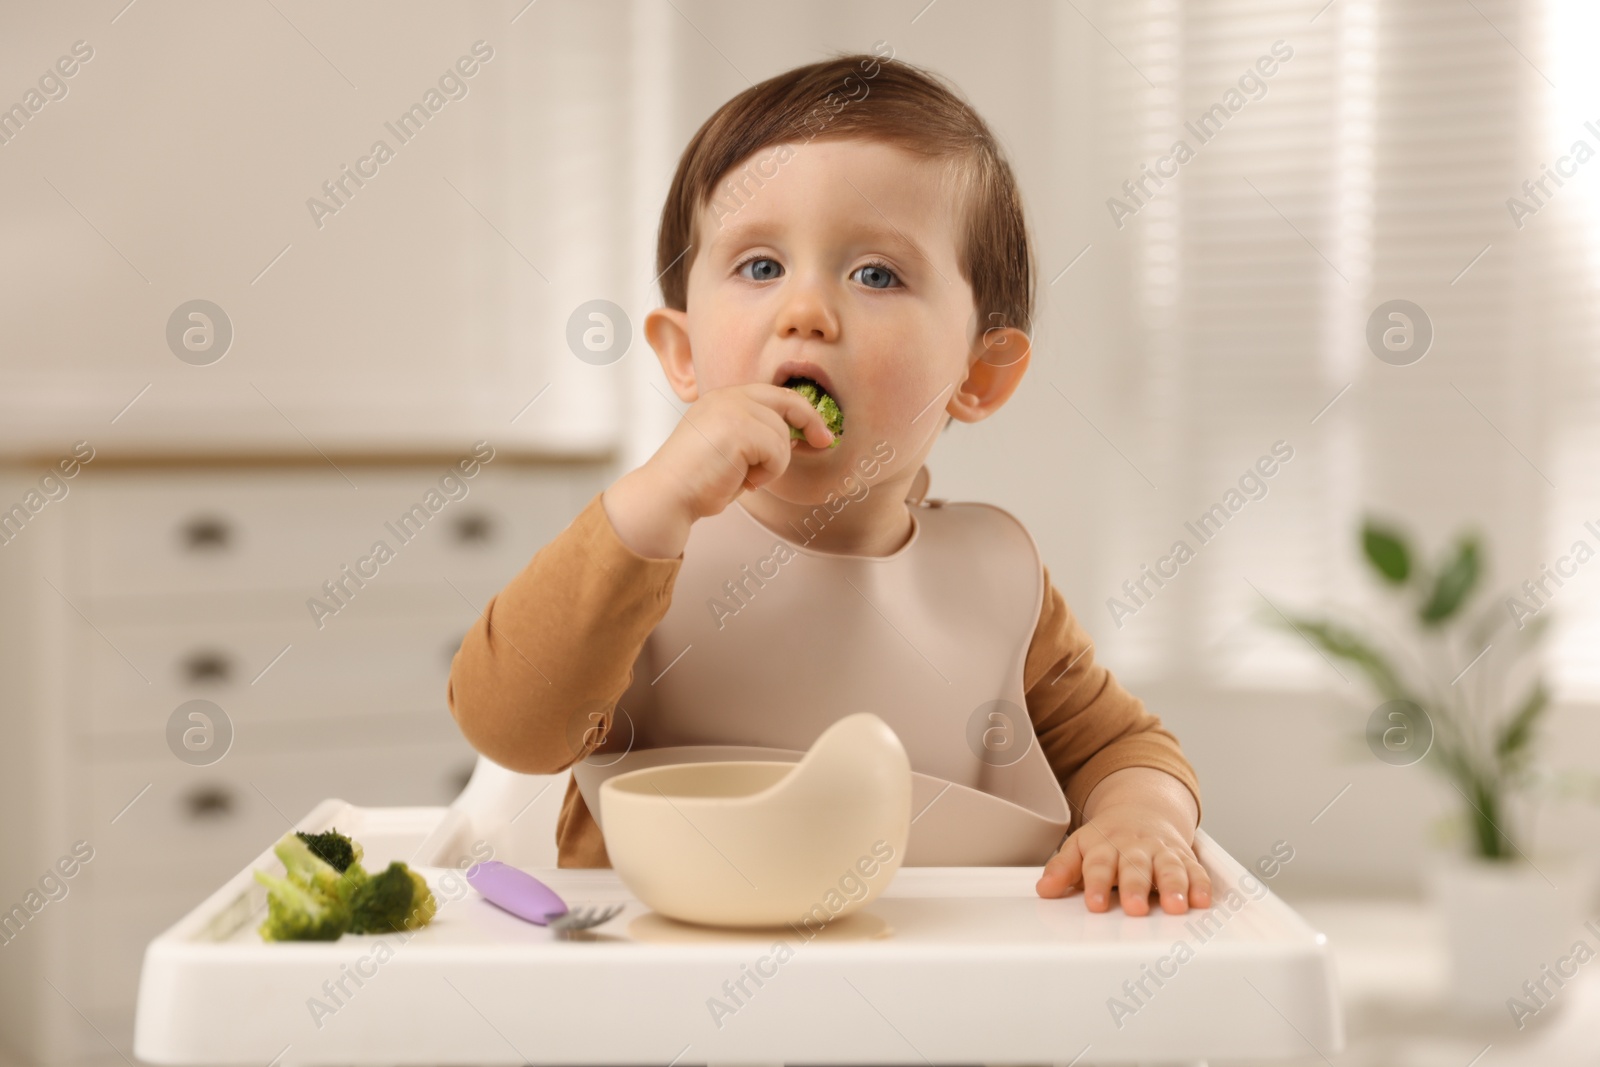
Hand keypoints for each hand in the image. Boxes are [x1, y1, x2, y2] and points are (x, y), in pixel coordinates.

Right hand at [602, 383, 834, 558]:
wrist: (667, 495)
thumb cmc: (697, 482)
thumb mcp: (730, 449)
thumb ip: (756, 436)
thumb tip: (798, 436)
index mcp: (722, 398)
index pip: (773, 394)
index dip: (801, 412)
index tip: (817, 432)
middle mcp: (727, 397)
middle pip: (787, 401)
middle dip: (811, 421)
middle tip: (824, 442)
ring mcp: (732, 409)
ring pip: (783, 435)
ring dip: (772, 464)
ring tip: (744, 477)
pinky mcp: (739, 428)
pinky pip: (778, 451)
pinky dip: (767, 472)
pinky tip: (742, 479)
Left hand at [1035, 767, 1208, 913]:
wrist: (1142, 810)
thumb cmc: (1108, 837)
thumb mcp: (1080, 846)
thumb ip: (1062, 868)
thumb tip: (1044, 888)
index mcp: (1105, 846)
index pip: (1099, 866)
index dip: (1097, 885)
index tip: (1095, 904)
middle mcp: (1135, 848)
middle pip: (1135, 867)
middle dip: (1136, 887)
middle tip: (1135, 907)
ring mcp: (1161, 852)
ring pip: (1169, 868)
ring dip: (1174, 887)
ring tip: (1175, 906)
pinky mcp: (1184, 858)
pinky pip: (1196, 870)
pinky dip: (1201, 884)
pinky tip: (1202, 900)